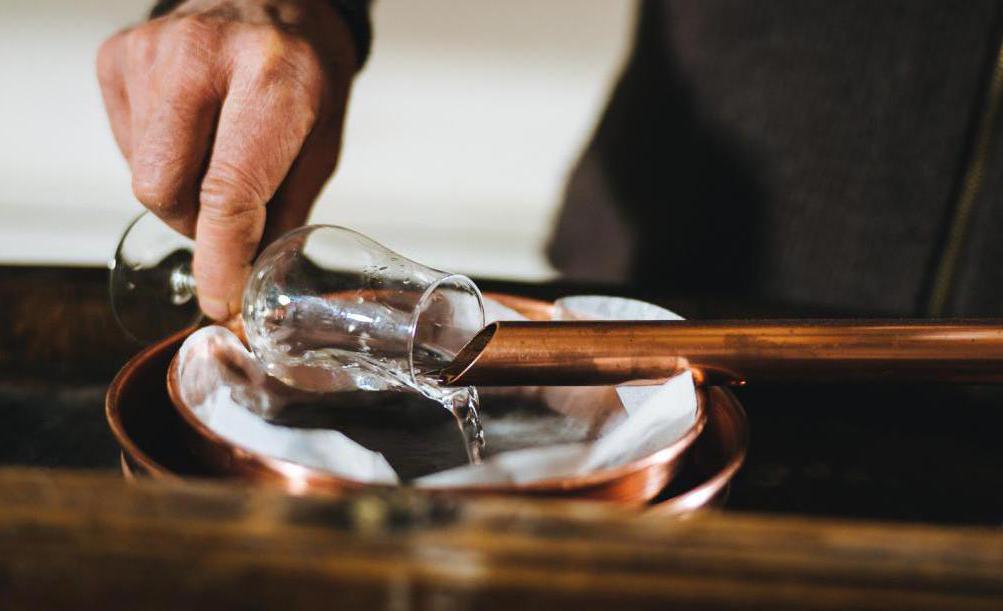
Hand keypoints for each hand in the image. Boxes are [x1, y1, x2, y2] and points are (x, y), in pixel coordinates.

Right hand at [97, 0, 356, 319]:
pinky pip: (127, 148)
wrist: (274, 0)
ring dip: (181, 189)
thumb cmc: (307, 72)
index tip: (221, 300)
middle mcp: (202, 57)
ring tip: (218, 148)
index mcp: (272, 78)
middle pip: (164, 192)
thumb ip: (284, 212)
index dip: (221, 260)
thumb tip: (245, 280)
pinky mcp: (119, 56)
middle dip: (196, 225)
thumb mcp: (322, 143)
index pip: (228, 192)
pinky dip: (161, 157)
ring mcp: (151, 52)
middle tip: (231, 211)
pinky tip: (193, 126)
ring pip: (143, 176)